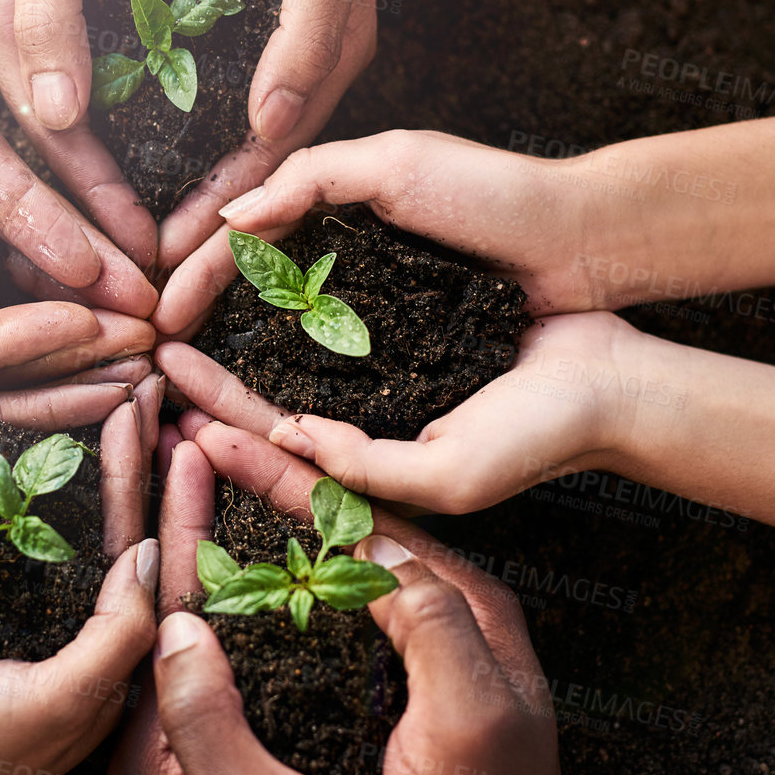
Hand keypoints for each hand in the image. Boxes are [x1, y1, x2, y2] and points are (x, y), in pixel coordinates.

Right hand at [0, 0, 199, 268]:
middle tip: (146, 288)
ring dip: (125, 193)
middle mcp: (25, 31)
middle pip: (62, 147)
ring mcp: (64, 24)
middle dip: (98, 221)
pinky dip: (145, 143)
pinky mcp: (105, 13)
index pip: (38, 135)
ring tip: (163, 251)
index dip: (77, 205)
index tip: (121, 265)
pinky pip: (123, 96)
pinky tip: (178, 177)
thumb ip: (47, 17)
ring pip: (92, 131)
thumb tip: (51, 116)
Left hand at [109, 441, 407, 774]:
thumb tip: (177, 621)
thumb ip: (203, 721)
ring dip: (197, 514)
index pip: (147, 597)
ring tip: (205, 437)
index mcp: (149, 734)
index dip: (162, 510)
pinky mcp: (246, 731)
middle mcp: (165, 719)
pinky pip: (235, 626)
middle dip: (164, 490)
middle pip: (158, 579)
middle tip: (174, 405)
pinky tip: (258, 526)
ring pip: (194, 594)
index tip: (177, 432)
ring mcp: (203, 722)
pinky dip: (238, 564)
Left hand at [155, 0, 381, 271]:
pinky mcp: (242, 18)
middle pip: (251, 165)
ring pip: (226, 137)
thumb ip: (306, 40)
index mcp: (330, 56)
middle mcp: (303, 61)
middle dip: (205, 223)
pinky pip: (208, 93)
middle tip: (149, 273)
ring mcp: (274, 41)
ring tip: (138, 232)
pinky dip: (177, 133)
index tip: (178, 264)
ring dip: (185, 185)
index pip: (274, 160)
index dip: (229, 215)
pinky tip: (136, 154)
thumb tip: (273, 127)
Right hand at [156, 131, 622, 336]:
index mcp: (337, 210)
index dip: (195, 275)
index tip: (158, 310)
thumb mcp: (394, 163)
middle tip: (156, 353)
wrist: (579, 244)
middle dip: (201, 321)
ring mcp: (376, 307)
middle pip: (251, 294)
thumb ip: (310, 178)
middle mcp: (348, 261)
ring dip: (235, 354)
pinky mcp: (407, 346)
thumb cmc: (492, 194)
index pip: (243, 245)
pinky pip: (336, 365)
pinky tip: (263, 393)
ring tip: (193, 379)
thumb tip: (232, 216)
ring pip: (286, 333)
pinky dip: (293, 377)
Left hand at [156, 309, 637, 516]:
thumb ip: (369, 467)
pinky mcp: (412, 340)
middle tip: (159, 356)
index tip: (171, 403)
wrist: (615, 381)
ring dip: (245, 355)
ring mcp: (391, 388)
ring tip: (190, 330)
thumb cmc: (544, 437)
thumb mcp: (450, 471)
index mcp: (374, 473)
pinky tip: (263, 301)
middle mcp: (374, 432)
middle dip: (216, 388)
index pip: (281, 454)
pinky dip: (299, 318)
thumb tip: (291, 437)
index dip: (225, 428)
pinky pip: (340, 334)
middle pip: (273, 410)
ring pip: (298, 371)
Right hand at [173, 420, 597, 774]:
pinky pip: (325, 603)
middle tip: (198, 427)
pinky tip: (241, 559)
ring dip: (268, 508)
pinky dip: (278, 567)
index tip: (221, 436)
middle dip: (270, 468)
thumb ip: (435, 628)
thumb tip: (375, 543)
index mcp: (463, 602)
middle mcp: (439, 608)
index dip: (290, 472)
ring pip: (329, 552)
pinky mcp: (389, 680)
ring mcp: (413, 643)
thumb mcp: (473, 719)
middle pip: (343, 517)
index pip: (364, 515)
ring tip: (209, 467)